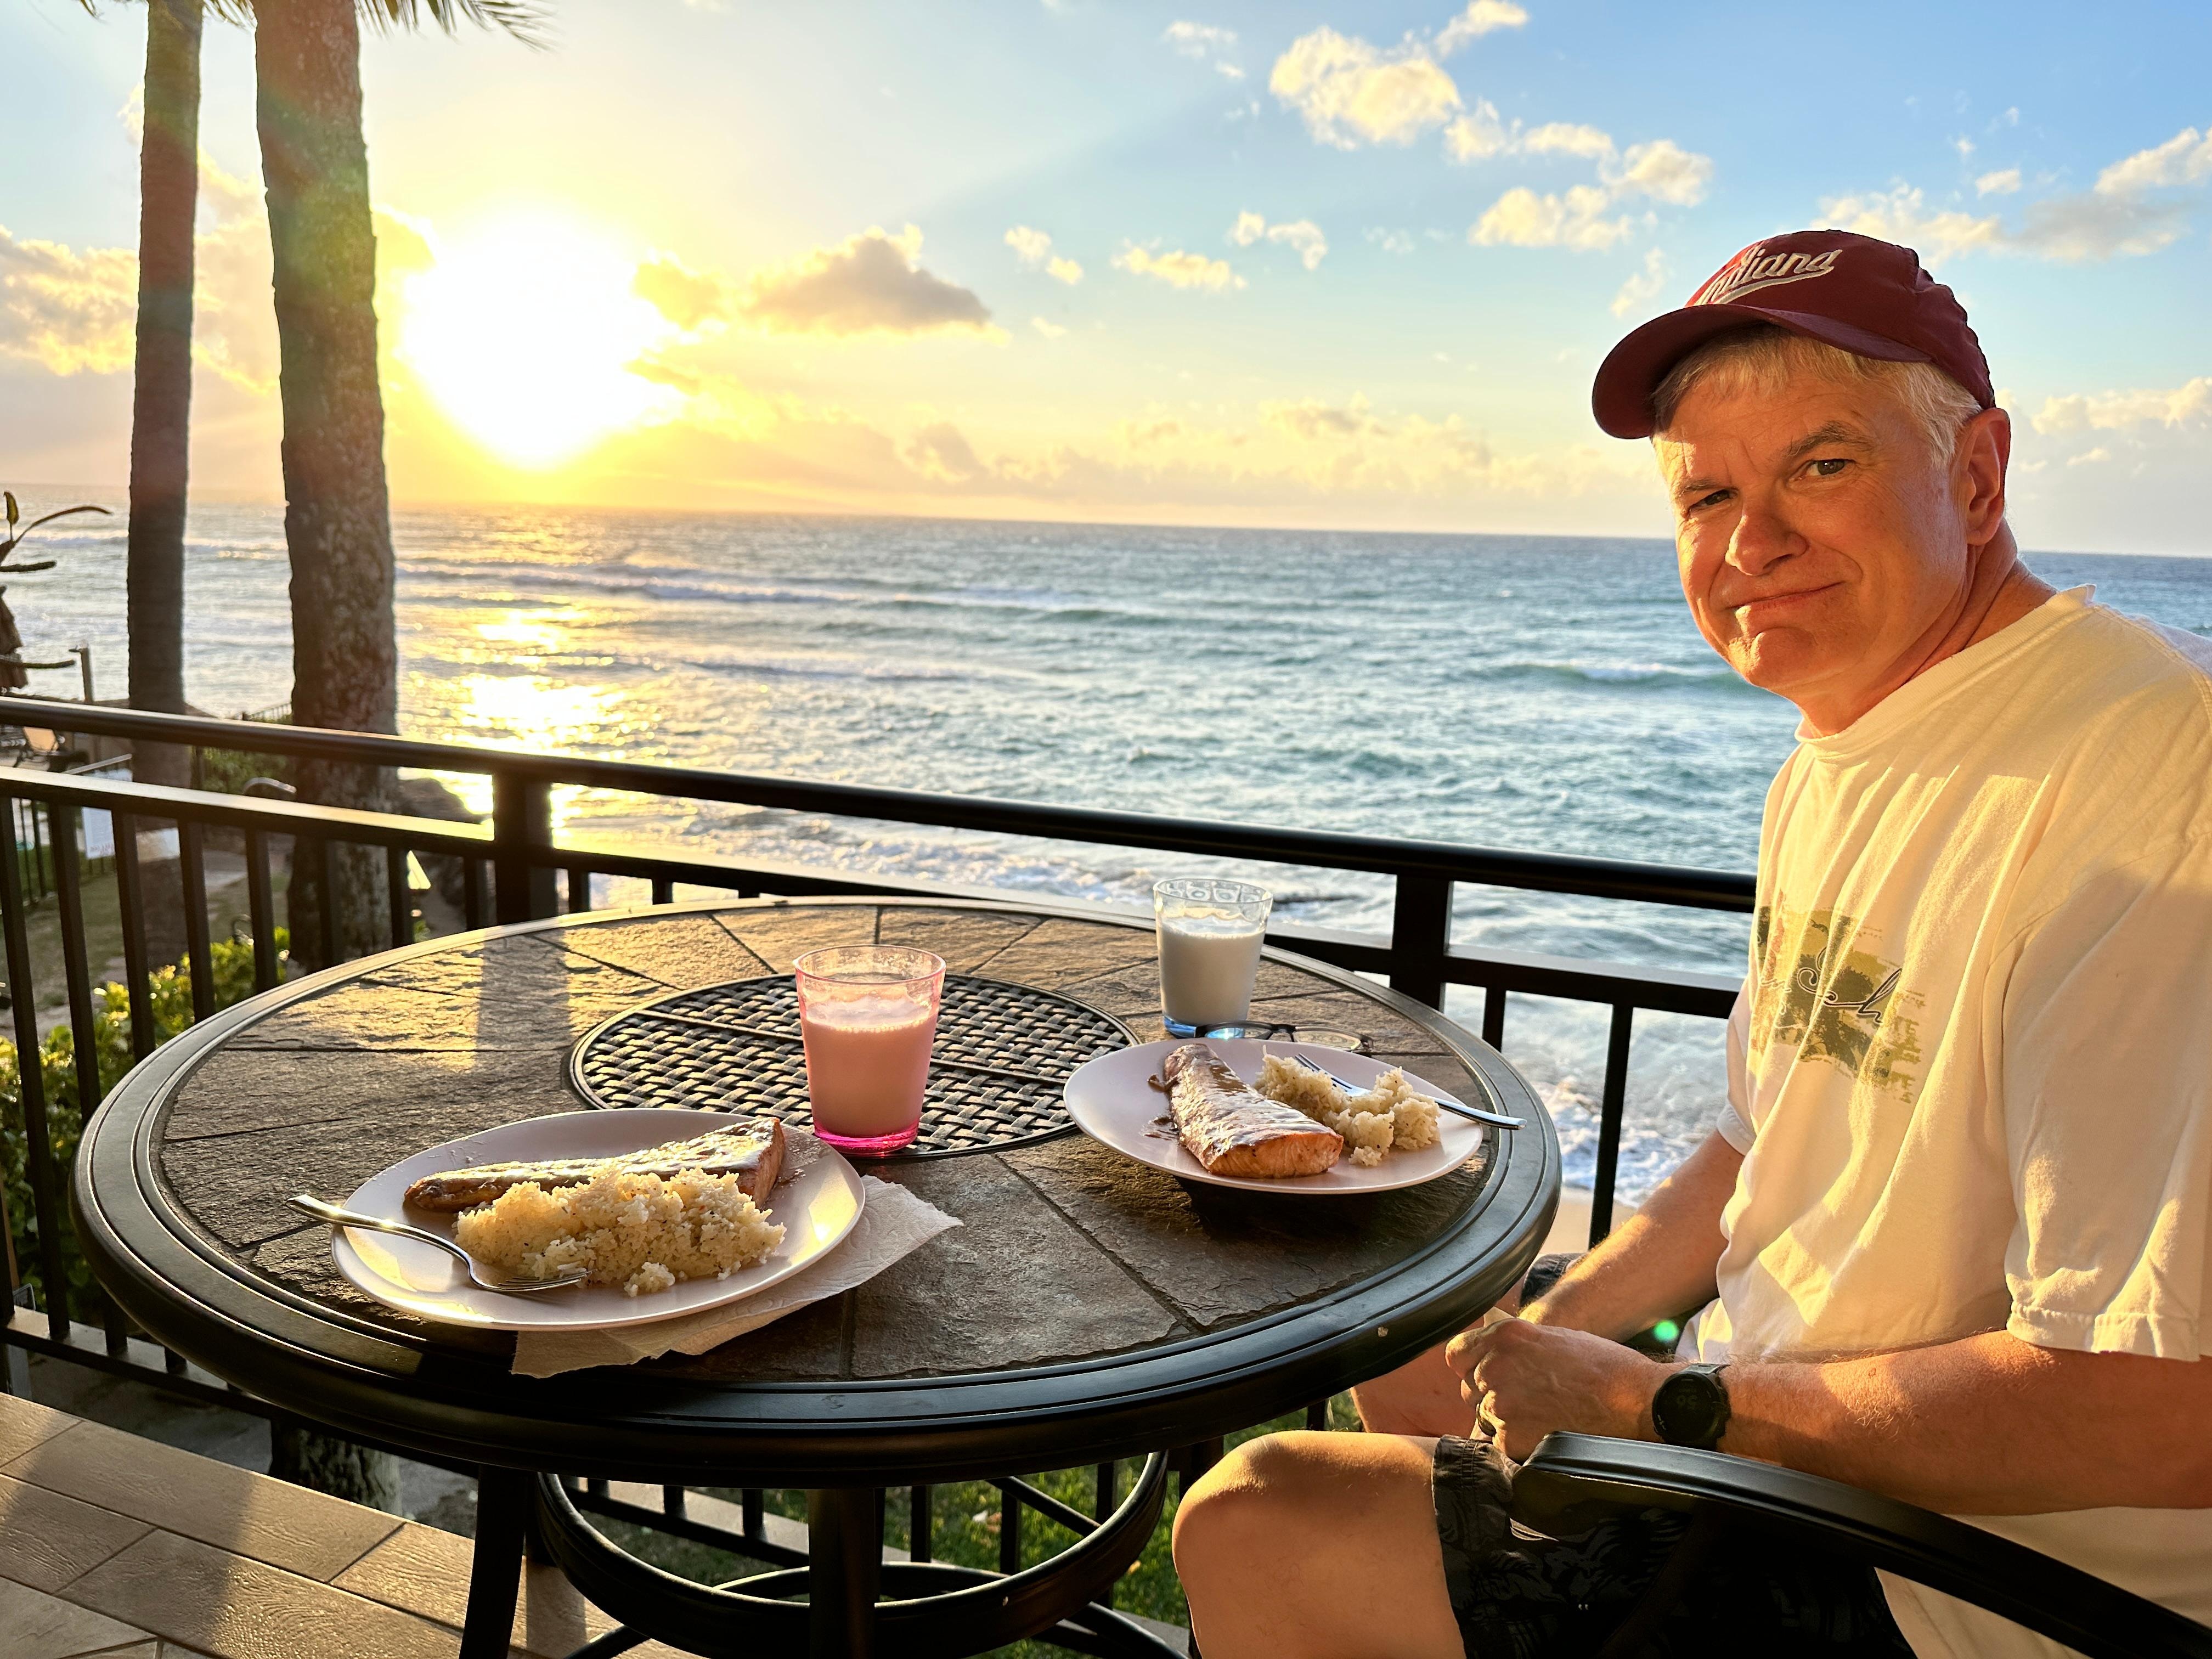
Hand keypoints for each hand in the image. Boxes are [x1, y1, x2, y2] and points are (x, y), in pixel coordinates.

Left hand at [1443, 1319, 1668, 1461]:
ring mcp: (1501, 1403)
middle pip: (1471, 1390)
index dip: (1471, 1369)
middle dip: (1493, 1397)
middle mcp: (1495, 1366)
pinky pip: (1501, 1445)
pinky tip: (1547, 1435)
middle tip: (1530, 1403)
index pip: (1457, 1355)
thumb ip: (1514, 1349)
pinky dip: (1519, 1446)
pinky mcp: (1511, 1437)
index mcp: (1505, 1336)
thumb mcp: (1553, 1339)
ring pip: (1485, 1419)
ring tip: (1544, 1419)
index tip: (1484, 1377)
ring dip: (1507, 1423)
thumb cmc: (1604, 1368)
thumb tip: (1491, 1362)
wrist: (1636, 1400)